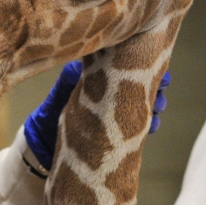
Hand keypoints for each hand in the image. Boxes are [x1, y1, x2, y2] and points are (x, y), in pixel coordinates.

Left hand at [24, 63, 171, 169]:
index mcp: (102, 74)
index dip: (145, 63)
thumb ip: (68, 82)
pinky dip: (149, 125)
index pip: (129, 62)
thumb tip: (76, 68)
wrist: (46, 142)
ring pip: (147, 102)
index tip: (154, 66)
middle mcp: (114, 89)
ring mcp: (119, 109)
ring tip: (156, 108)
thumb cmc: (51, 111)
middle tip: (159, 89)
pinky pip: (141, 124)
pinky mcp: (120, 128)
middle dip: (156, 84)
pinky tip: (150, 127)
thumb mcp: (59, 95)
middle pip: (144, 82)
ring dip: (156, 104)